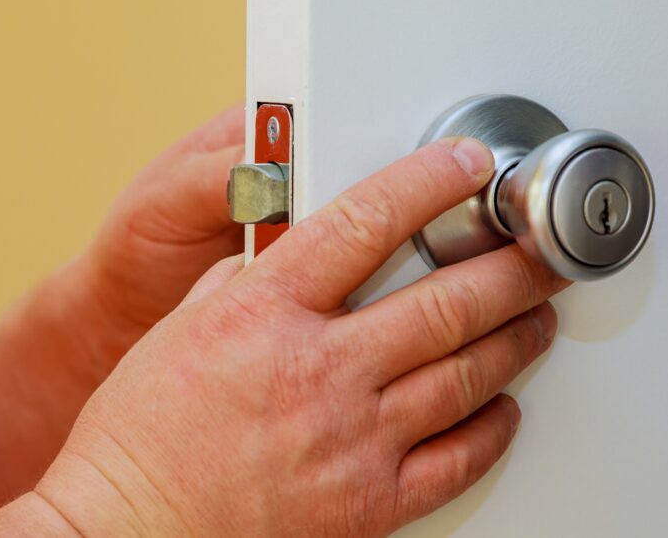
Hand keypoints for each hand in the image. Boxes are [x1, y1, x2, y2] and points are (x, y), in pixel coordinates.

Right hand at [35, 137, 568, 537]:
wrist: (129, 534)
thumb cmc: (138, 440)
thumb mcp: (175, 331)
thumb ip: (238, 284)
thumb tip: (276, 256)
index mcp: (263, 312)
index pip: (363, 222)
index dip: (426, 182)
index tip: (463, 165)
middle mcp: (318, 369)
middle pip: (445, 302)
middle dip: (509, 268)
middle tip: (538, 252)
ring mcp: (351, 439)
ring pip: (466, 374)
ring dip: (516, 337)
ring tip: (537, 315)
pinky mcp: (368, 503)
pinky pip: (458, 460)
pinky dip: (493, 427)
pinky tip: (505, 405)